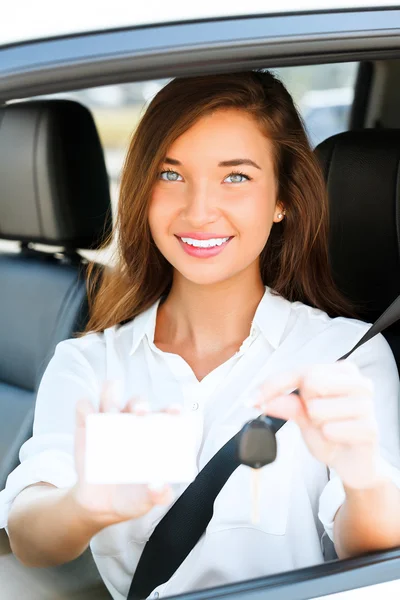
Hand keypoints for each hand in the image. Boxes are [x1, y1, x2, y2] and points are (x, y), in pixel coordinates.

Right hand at [71, 382, 178, 524]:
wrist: (100, 505)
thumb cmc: (132, 497)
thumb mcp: (148, 500)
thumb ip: (158, 496)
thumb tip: (160, 486)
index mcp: (153, 433)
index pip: (165, 413)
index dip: (171, 409)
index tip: (175, 411)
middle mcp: (132, 421)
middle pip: (138, 401)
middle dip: (140, 403)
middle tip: (140, 413)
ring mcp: (109, 421)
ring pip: (110, 394)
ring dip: (111, 393)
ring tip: (112, 410)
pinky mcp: (86, 425)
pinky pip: (84, 407)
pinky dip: (85, 407)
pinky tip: (90, 417)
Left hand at [254, 361, 386, 489]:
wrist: (352, 464)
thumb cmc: (330, 432)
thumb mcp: (304, 416)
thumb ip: (286, 404)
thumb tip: (262, 399)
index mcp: (343, 371)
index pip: (301, 371)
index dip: (273, 385)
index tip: (251, 399)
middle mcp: (359, 382)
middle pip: (311, 382)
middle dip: (305, 406)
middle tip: (316, 418)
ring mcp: (367, 404)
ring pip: (318, 408)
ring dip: (317, 424)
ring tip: (331, 429)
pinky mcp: (370, 428)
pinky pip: (330, 430)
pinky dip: (328, 438)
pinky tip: (340, 440)